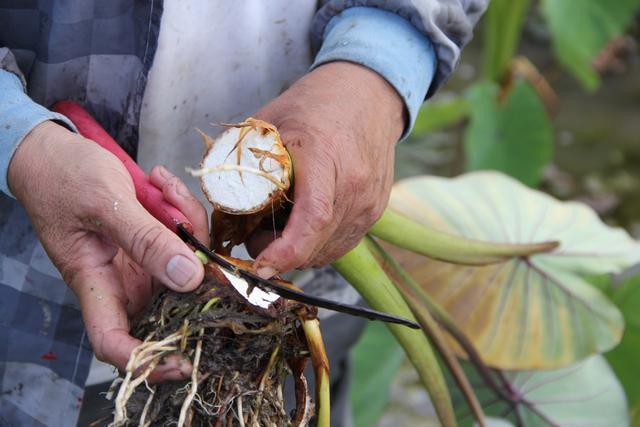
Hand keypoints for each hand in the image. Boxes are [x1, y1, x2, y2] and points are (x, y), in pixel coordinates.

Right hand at [8, 121, 208, 380]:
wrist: (55, 153)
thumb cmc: (63, 177)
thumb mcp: (106, 202)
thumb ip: (146, 240)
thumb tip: (189, 279)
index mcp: (96, 282)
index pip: (115, 342)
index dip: (146, 363)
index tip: (184, 360)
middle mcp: (122, 279)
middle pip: (171, 299)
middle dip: (194, 269)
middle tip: (188, 222)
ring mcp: (140, 261)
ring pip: (186, 264)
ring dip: (188, 224)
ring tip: (162, 187)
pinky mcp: (153, 241)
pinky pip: (185, 237)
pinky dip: (182, 211)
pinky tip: (162, 184)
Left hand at [249, 61, 404, 276]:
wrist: (368, 94)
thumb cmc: (316, 103)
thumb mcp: (270, 121)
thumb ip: (244, 159)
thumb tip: (218, 202)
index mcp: (326, 157)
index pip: (312, 218)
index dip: (285, 252)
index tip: (260, 266)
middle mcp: (355, 185)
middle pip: (318, 243)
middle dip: (281, 254)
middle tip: (256, 237)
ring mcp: (370, 201)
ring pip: (330, 250)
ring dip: (300, 251)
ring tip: (279, 226)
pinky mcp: (376, 210)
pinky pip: (342, 242)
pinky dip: (318, 244)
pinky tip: (302, 223)